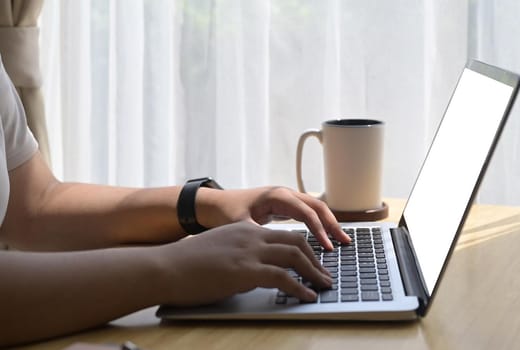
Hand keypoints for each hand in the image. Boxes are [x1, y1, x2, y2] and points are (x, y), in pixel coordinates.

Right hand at [159, 221, 331, 304]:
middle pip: (296, 241)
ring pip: (296, 256)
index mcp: (244, 229)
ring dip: (315, 273)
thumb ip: (239, 255)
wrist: (164, 267)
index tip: (314, 260)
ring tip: (324, 285)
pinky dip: (300, 288)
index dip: (304, 247)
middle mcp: (251, 235)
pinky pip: (283, 277)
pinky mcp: (245, 270)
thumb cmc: (185, 264)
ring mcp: (249, 251)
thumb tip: (255, 272)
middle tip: (325, 274)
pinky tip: (307, 296)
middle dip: (316, 258)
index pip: (284, 234)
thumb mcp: (218, 251)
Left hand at [195, 186, 349, 249]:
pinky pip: (308, 213)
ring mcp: (287, 199)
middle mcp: (285, 194)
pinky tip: (326, 237)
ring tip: (342, 240)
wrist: (215, 204)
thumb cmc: (226, 212)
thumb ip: (258, 235)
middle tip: (345, 242)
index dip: (319, 230)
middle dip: (332, 224)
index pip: (306, 212)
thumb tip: (271, 250)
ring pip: (315, 208)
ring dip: (329, 223)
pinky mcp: (285, 206)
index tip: (327, 247)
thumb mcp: (240, 225)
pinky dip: (319, 224)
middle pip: (317, 206)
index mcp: (277, 196)